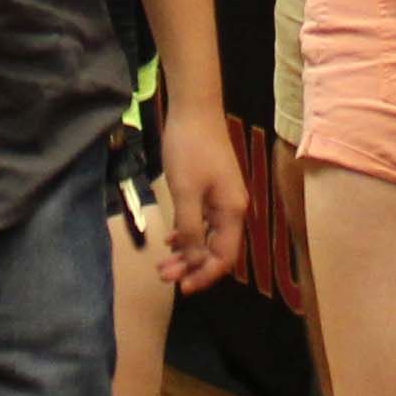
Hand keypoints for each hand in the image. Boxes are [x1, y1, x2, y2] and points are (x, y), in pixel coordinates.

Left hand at [155, 142, 245, 292]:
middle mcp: (233, 208)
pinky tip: (171, 238)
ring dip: (187, 252)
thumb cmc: (190, 147)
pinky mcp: (212, 188)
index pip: (224, 257)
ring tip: (163, 263)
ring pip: (207, 237)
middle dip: (191, 267)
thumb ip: (190, 229)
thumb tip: (192, 260)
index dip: (204, 275)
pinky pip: (203, 221)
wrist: (194, 108)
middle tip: (163, 275)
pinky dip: (187, 233)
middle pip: (216, 250)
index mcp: (232, 211)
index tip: (181, 287)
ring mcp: (223, 198)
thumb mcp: (186, 192)